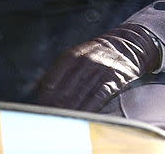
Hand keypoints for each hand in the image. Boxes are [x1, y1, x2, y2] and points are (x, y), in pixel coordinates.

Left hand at [37, 24, 160, 111]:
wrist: (127, 45)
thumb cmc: (96, 54)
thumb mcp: (76, 55)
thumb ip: (59, 69)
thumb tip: (37, 85)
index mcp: (71, 56)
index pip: (53, 76)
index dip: (46, 92)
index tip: (40, 103)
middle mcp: (84, 62)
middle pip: (66, 87)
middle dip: (56, 103)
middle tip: (48, 115)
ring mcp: (99, 70)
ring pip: (82, 92)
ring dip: (71, 108)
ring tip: (62, 119)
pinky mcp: (114, 79)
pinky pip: (100, 95)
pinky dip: (90, 106)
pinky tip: (83, 116)